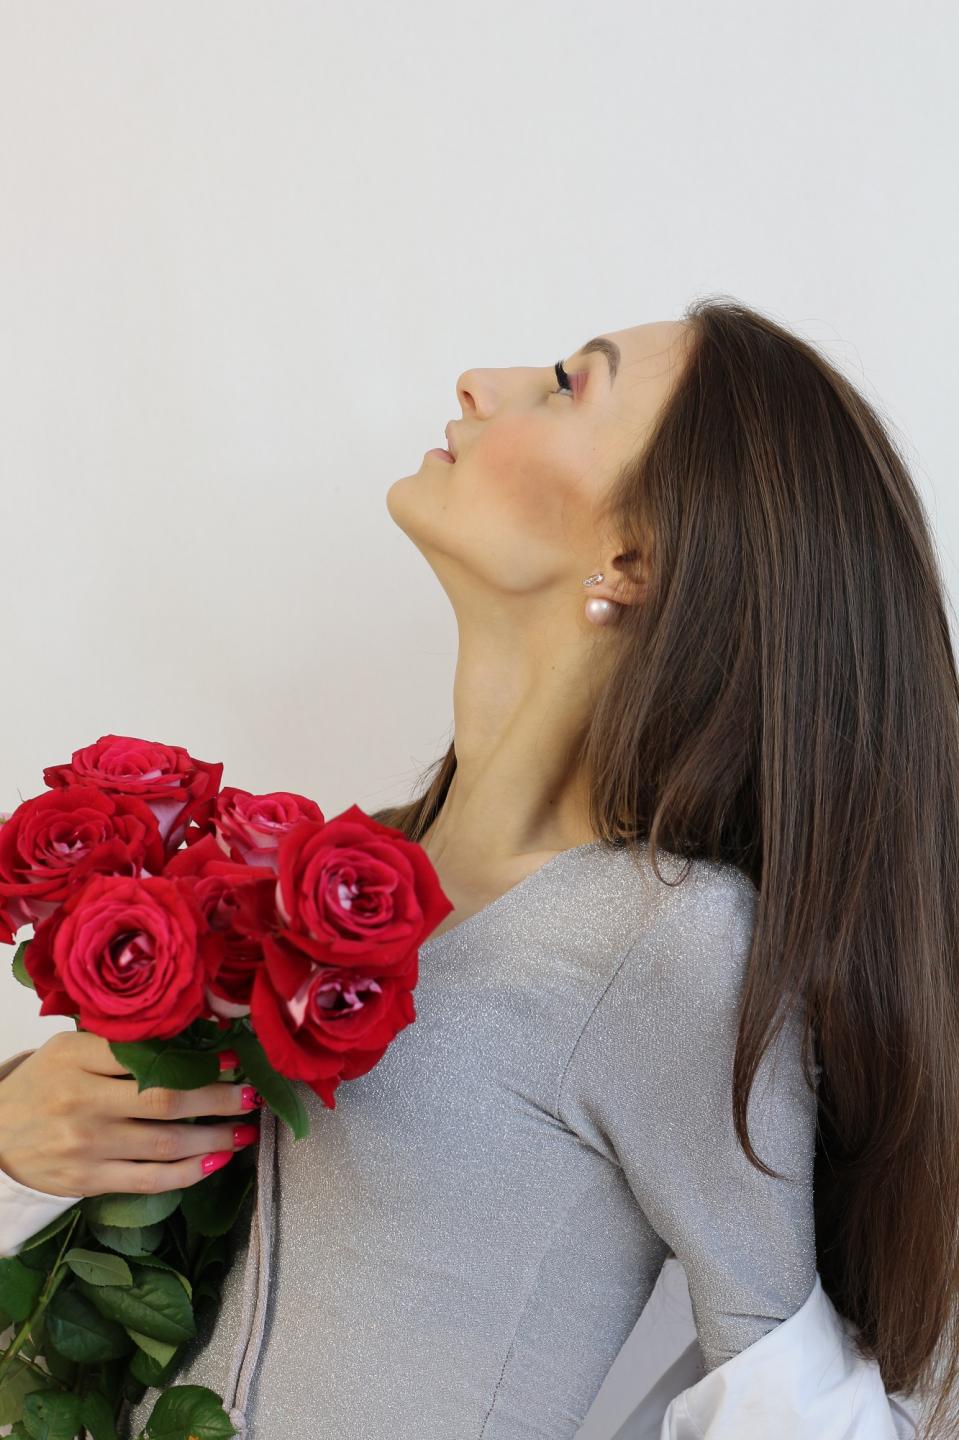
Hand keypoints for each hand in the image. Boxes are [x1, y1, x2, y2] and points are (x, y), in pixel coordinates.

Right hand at [0, 1030, 261, 1197]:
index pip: (145, 1054)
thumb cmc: (43, 1084)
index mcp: (76, 1057)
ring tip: (245, 1130)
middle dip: (217, 1098)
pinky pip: (149, 1180)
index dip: (196, 1057)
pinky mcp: (88, 1181)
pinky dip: (188, 1172)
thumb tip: (193, 1035)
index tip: (233, 1058)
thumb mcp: (70, 1049)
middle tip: (252, 1095)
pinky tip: (216, 1161)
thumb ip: (120, 1044)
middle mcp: (82, 1100)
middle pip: (164, 1099)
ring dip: (214, 1137)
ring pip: (164, 1143)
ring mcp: (86, 1144)